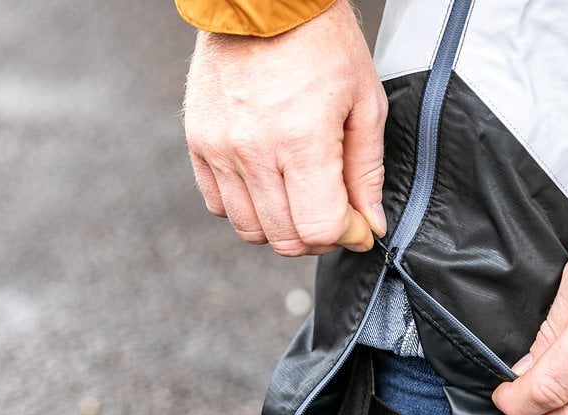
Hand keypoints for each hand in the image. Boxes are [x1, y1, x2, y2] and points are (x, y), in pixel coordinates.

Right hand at [183, 0, 387, 255]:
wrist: (263, 2)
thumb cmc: (320, 41)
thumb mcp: (365, 103)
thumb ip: (367, 173)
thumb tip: (369, 223)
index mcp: (301, 140)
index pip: (319, 227)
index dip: (345, 235)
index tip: (357, 225)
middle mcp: (254, 151)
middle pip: (284, 238)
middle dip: (317, 236)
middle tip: (333, 214)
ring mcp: (220, 149)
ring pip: (250, 230)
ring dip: (282, 226)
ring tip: (301, 198)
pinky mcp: (199, 144)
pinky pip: (219, 205)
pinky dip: (248, 208)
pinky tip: (269, 185)